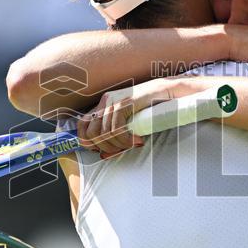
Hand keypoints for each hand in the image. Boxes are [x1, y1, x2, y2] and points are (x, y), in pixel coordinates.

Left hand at [77, 77, 196, 158]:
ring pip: (104, 133)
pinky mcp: (124, 103)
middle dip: (105, 147)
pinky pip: (117, 129)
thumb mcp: (127, 121)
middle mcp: (105, 101)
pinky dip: (126, 140)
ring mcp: (114, 101)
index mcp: (103, 105)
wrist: (165, 91)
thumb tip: (102, 155)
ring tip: (130, 145)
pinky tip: (137, 140)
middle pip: (91, 132)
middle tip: (120, 150)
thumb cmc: (148, 108)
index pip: (82, 124)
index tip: (99, 150)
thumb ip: (115, 134)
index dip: (86, 141)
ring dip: (117, 145)